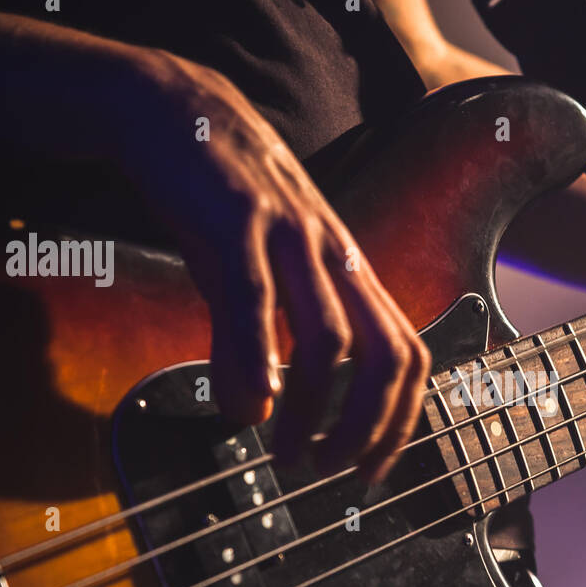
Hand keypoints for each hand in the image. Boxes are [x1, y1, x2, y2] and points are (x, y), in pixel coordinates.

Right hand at [117, 51, 429, 483]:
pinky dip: (258, 359)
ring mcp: (292, 238)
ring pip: (330, 339)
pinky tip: (249, 403)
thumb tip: (255, 409)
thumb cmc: (225, 205)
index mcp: (347, 270)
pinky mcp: (237, 221)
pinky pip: (257, 299)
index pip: (405, 354)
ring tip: (288, 454)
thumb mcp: (255, 276)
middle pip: (387, 354)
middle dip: (370, 427)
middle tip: (333, 472)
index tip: (371, 469)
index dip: (400, 419)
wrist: (180, 114)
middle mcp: (334, 256)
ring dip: (315, 411)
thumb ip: (262, 341)